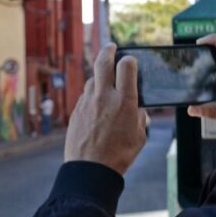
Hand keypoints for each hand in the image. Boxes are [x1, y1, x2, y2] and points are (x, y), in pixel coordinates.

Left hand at [65, 44, 148, 174]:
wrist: (90, 170)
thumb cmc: (119, 156)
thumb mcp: (139, 137)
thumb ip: (139, 118)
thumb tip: (137, 109)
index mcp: (124, 101)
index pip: (126, 66)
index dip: (129, 60)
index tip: (130, 61)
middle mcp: (104, 97)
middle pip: (103, 62)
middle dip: (108, 50)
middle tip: (111, 46)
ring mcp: (87, 103)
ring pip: (93, 79)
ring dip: (100, 77)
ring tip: (106, 82)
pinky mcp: (76, 111)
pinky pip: (85, 96)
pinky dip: (92, 94)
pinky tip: (96, 103)